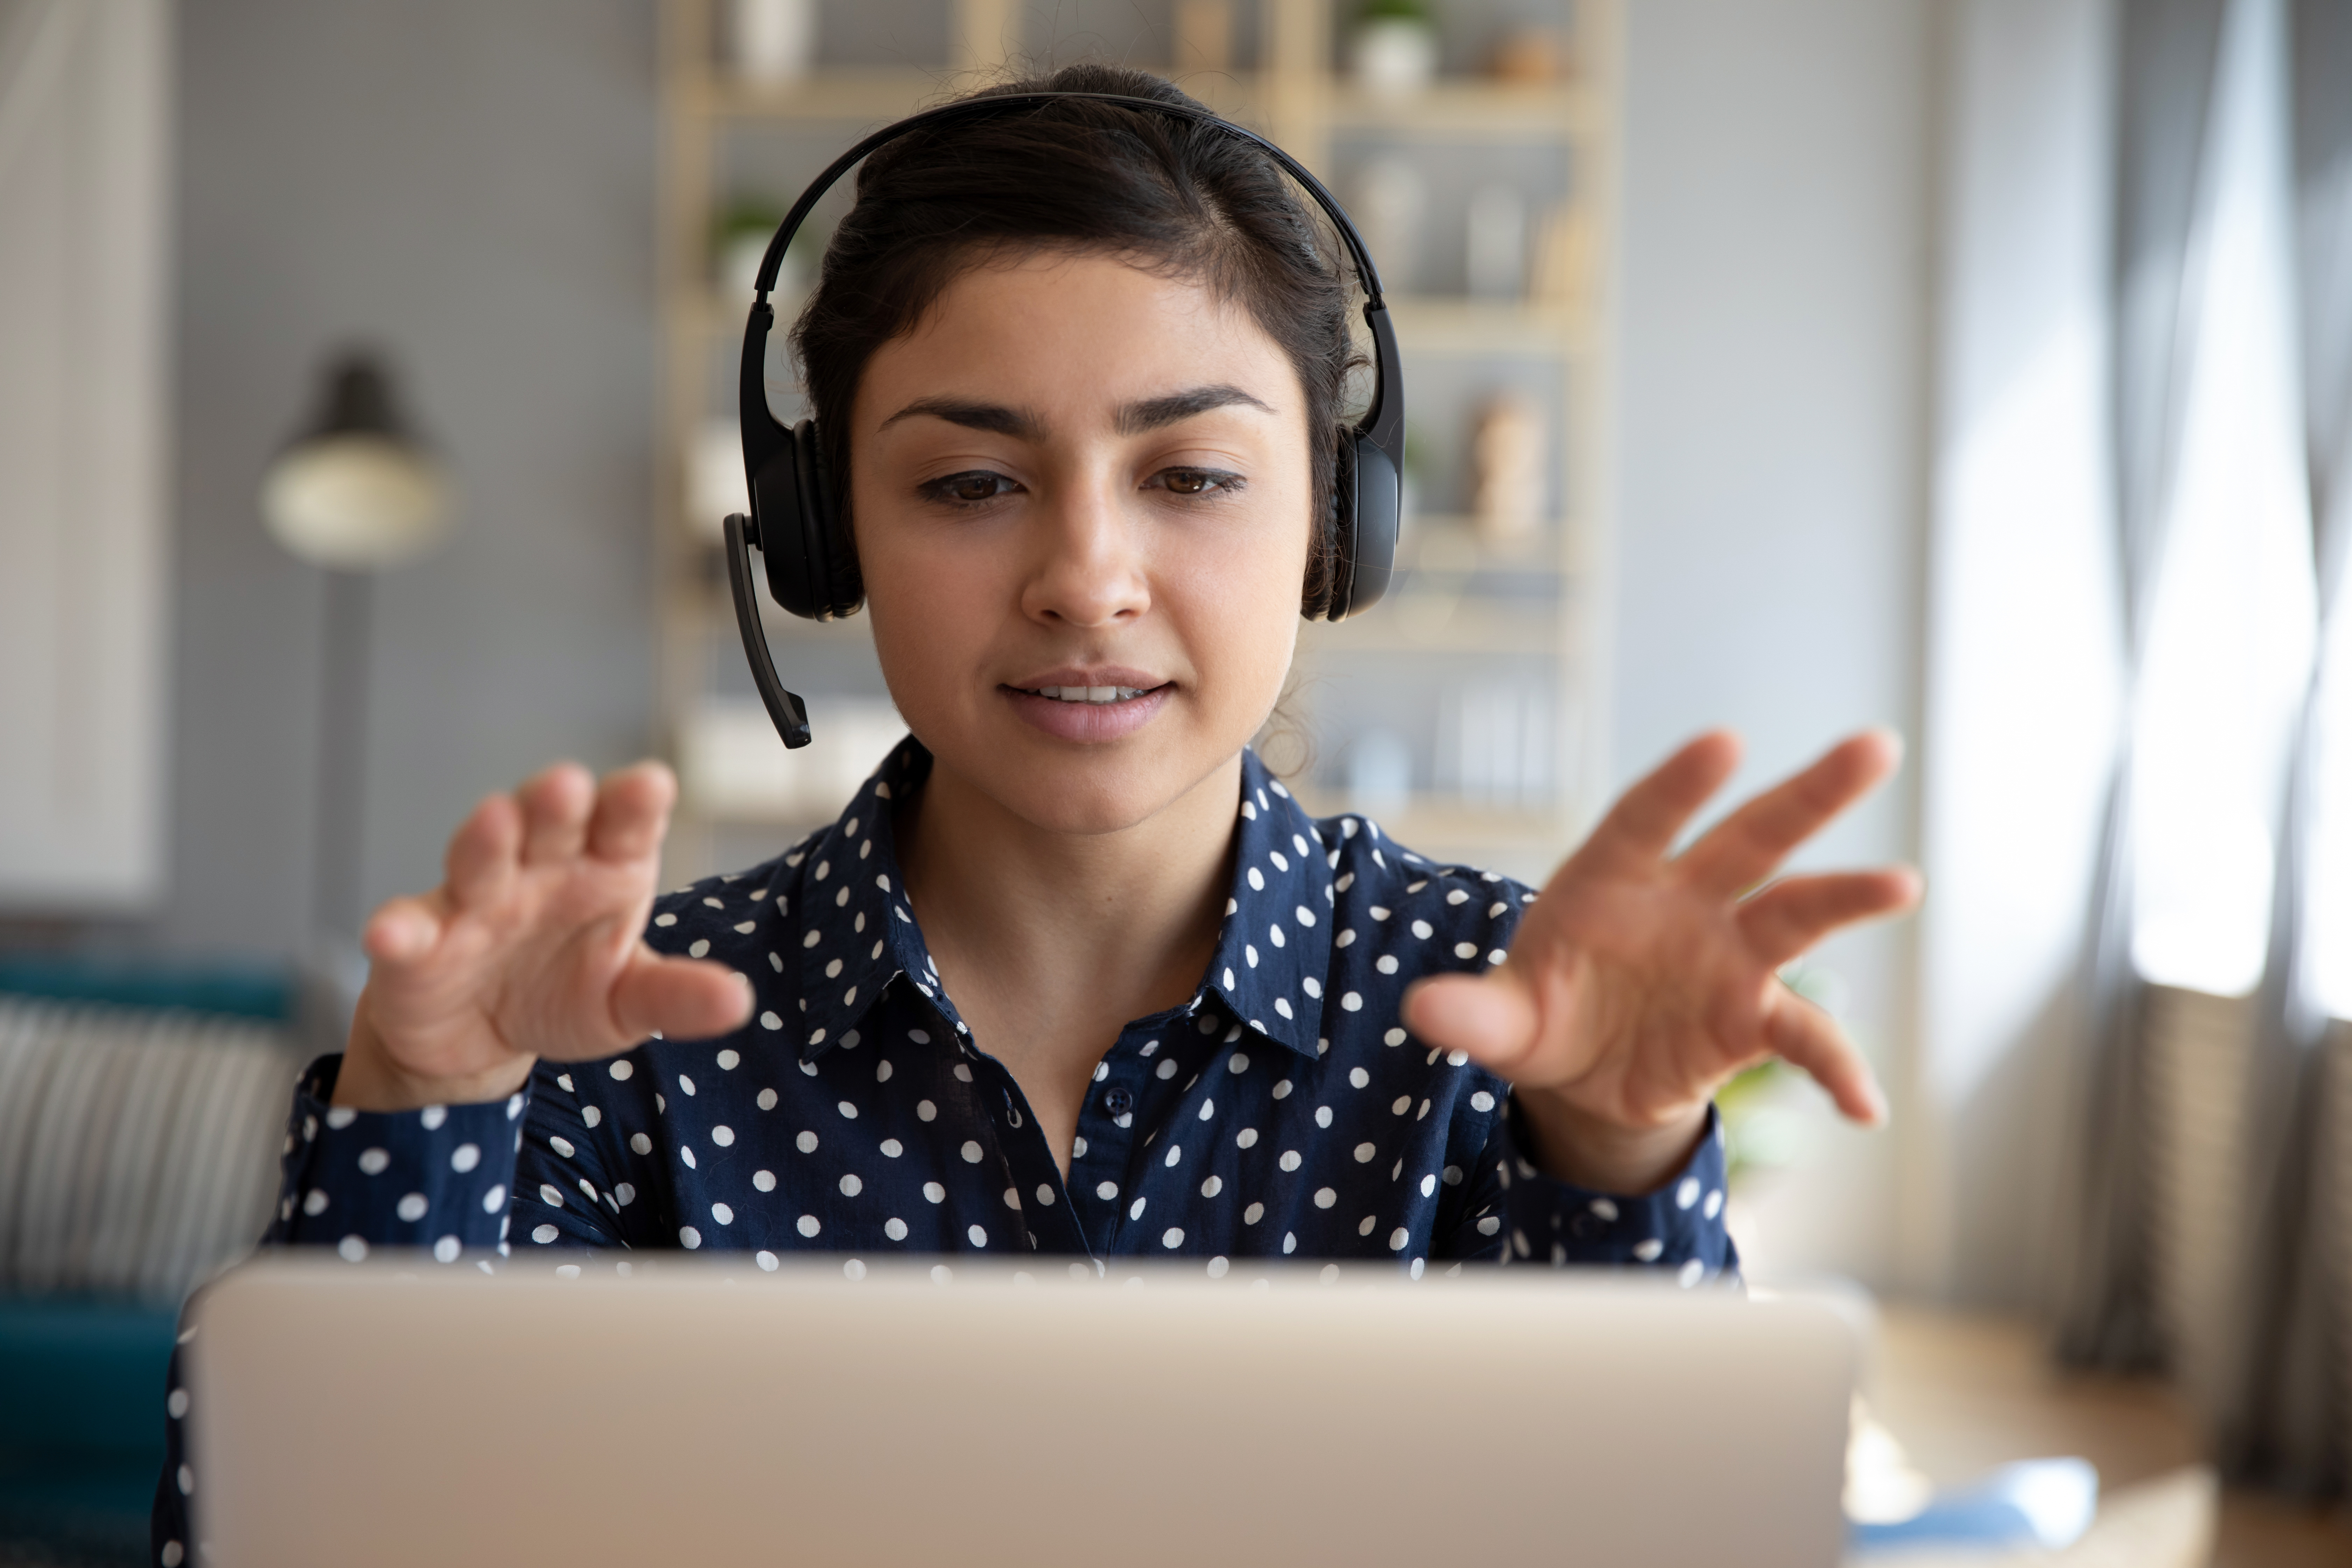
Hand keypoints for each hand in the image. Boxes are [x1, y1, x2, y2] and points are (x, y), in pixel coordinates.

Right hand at [333, 762, 753, 1110]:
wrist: (483, 1039)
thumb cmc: (565, 994)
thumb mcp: (630, 1003)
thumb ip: (678, 997)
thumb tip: (739, 1002)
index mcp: (604, 868)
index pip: (625, 823)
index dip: (635, 802)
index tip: (651, 786)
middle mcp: (540, 869)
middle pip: (550, 822)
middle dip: (557, 800)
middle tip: (568, 784)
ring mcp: (475, 900)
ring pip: (479, 857)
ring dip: (485, 838)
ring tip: (494, 820)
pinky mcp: (418, 943)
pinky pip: (407, 930)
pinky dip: (398, 930)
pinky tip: (392, 934)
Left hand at [1401, 730, 1918, 1192]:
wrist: (1580, 1072)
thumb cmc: (1540, 1014)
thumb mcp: (1500, 1021)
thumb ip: (1471, 1015)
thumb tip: (1422, 1014)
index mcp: (1612, 880)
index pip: (1648, 818)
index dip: (1681, 782)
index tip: (1723, 742)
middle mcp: (1684, 903)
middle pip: (1752, 838)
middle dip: (1810, 794)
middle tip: (1875, 747)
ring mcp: (1726, 956)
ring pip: (1796, 914)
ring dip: (1848, 896)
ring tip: (1902, 882)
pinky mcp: (1750, 1017)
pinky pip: (1804, 1038)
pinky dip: (1836, 1068)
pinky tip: (1866, 1108)